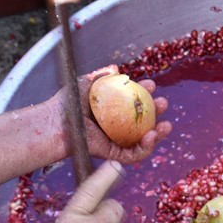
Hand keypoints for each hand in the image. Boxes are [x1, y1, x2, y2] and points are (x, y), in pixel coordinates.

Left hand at [49, 65, 171, 163]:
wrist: (56, 122)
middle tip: (163, 103)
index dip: (145, 94)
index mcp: (112, 111)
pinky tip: (152, 136)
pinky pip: (133, 155)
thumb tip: (115, 68)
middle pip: (143, 122)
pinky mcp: (112, 155)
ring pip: (142, 141)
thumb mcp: (85, 84)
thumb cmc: (66, 103)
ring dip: (158, 134)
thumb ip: (100, 76)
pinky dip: (146, 148)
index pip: (134, 103)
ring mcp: (115, 142)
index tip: (150, 85)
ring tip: (166, 126)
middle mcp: (115, 127)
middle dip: (156, 113)